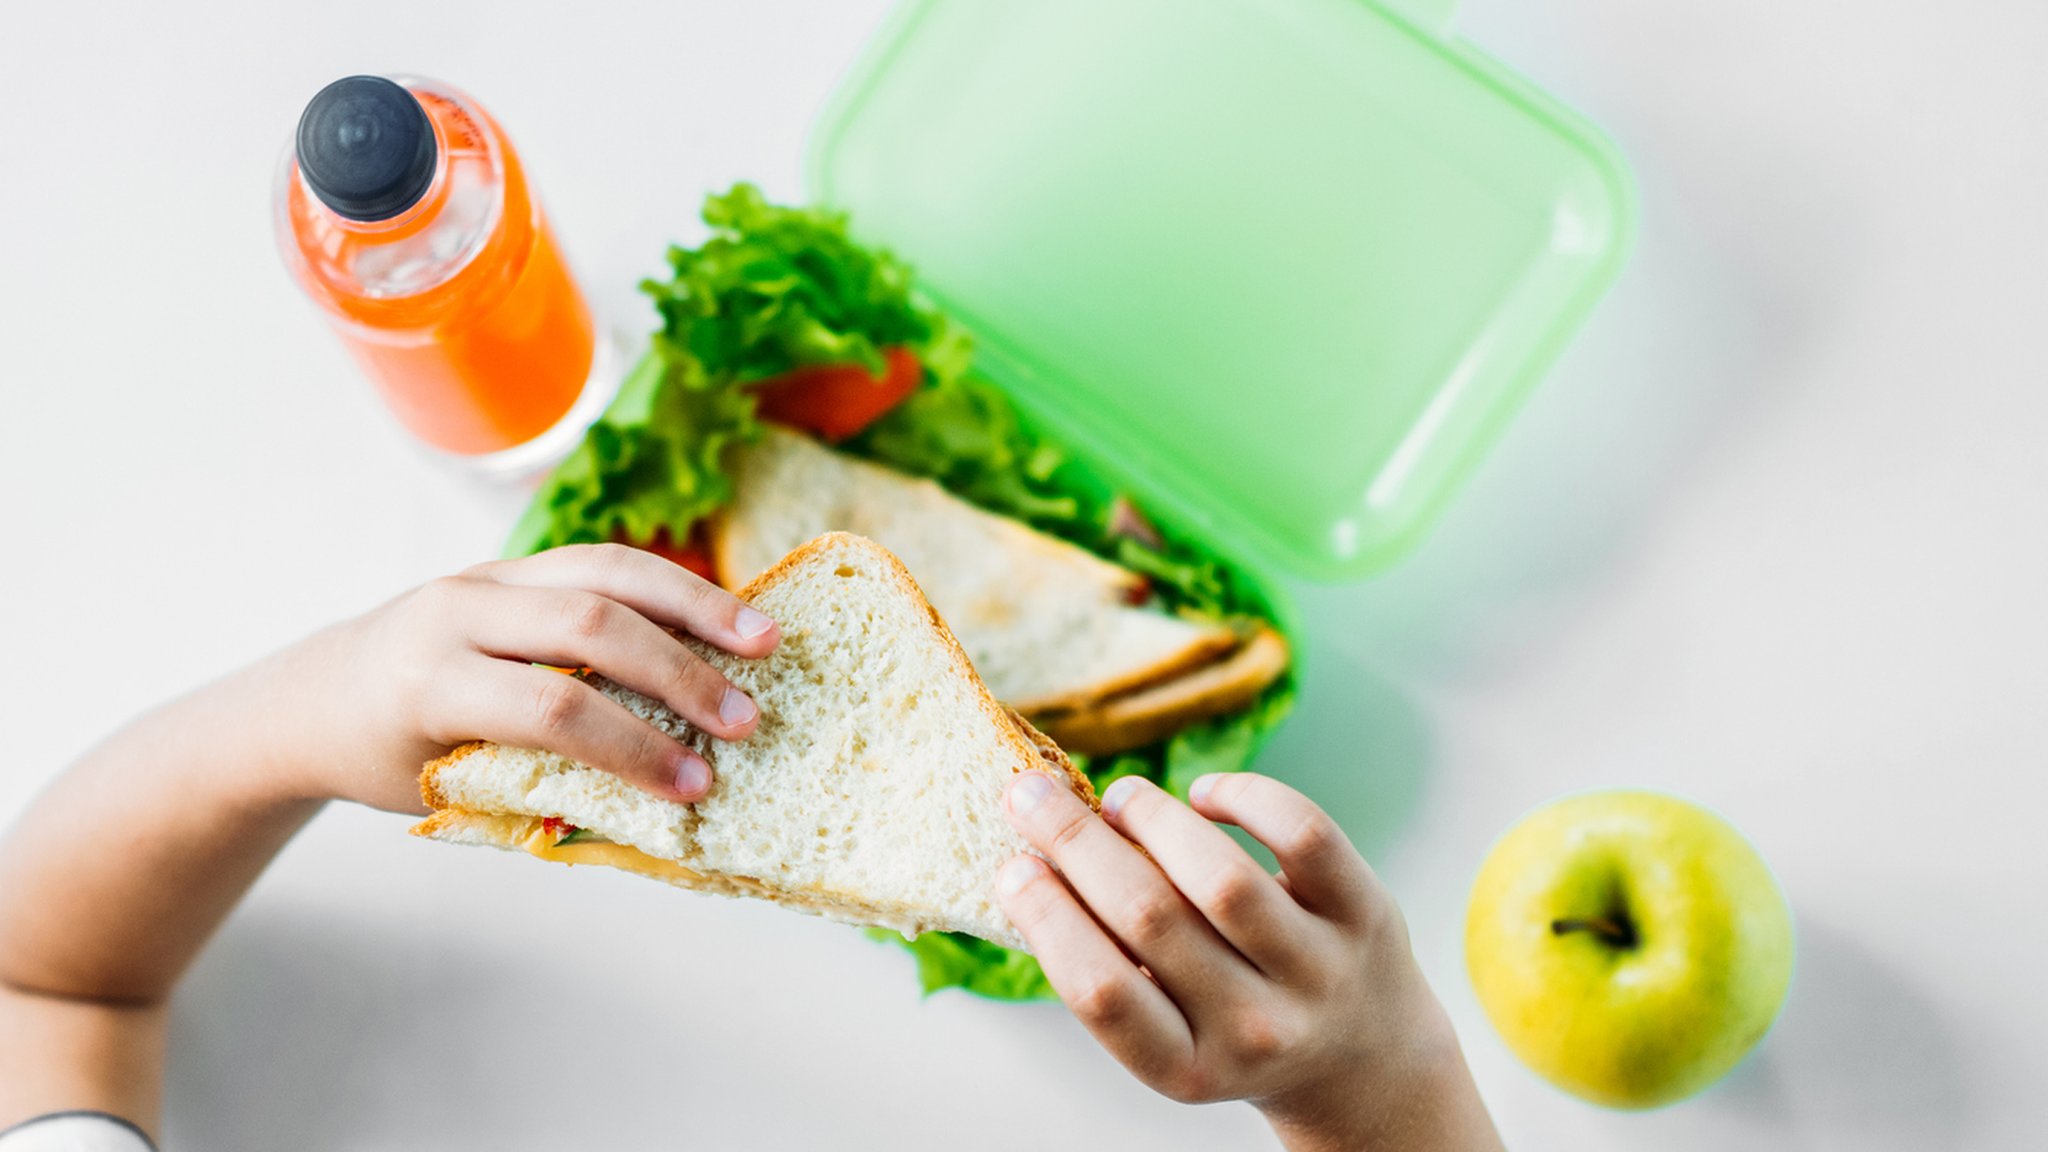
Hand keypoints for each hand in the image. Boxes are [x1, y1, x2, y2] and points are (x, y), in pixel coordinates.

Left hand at [279, 543, 778, 812]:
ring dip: (695, 605)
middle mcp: (454, 612)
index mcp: (428, 683)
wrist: (316, 696)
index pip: (550, 707)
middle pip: (589, 623)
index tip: (693, 786)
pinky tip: (725, 616)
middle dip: (678, 673)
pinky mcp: (514, 563)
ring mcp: (486, 576)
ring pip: (606, 569)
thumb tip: (656, 810)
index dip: (631, 748)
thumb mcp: (447, 790)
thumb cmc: (385, 761)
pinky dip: (671, 587)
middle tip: (744, 720)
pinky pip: (603, 561)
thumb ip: (538, 787)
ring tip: (764, 639)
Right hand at [997, 772, 1501, 1151]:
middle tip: (1028, 794)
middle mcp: (1257, 1028)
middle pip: (1151, 919)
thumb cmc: (1233, 1026)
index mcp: (1189, 1069)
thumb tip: (1031, 856)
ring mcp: (1318, 971)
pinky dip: (1246, 797)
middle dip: (1076, 844)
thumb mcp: (1172, 1032)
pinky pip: (1303, 834)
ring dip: (1154, 818)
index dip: (1048, 920)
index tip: (1009, 865)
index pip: (1103, 994)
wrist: (1362, 1058)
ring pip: (1223, 877)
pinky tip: (1206, 795)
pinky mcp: (1365, 913)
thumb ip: (1111, 963)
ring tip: (1121, 796)